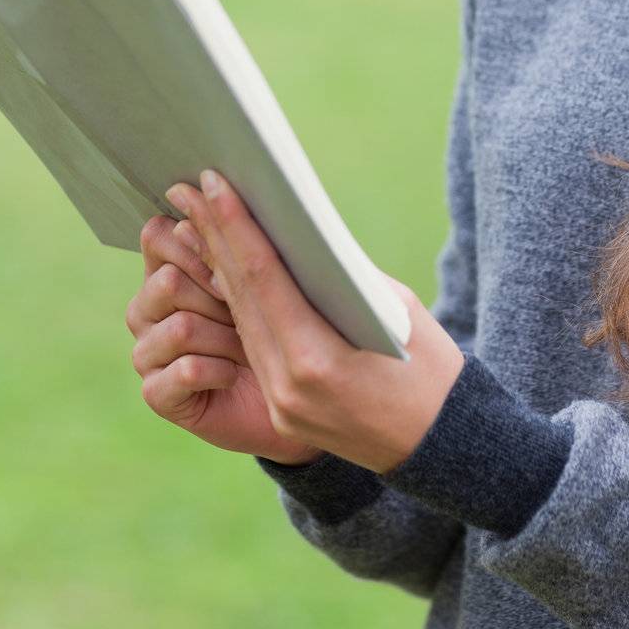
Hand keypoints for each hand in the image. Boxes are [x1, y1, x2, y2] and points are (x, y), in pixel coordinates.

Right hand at [125, 211, 325, 464]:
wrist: (293, 402)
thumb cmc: (286, 329)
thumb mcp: (268, 281)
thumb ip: (240, 244)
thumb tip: (217, 190)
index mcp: (170, 267)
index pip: (158, 235)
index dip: (196, 241)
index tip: (234, 259)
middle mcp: (150, 307)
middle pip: (167, 280)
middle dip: (217, 298)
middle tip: (247, 316)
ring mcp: (149, 352)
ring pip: (180, 327)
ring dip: (223, 339)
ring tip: (246, 350)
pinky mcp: (158, 394)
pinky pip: (184, 370)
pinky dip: (218, 371)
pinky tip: (233, 376)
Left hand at [165, 169, 466, 475]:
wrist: (441, 446)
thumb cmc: (429, 367)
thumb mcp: (395, 308)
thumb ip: (341, 275)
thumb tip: (298, 234)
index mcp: (318, 358)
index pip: (263, 277)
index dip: (234, 226)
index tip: (212, 182)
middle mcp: (288, 384)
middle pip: (240, 296)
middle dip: (213, 237)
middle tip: (188, 190)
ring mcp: (280, 402)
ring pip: (240, 321)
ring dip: (216, 267)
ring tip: (198, 220)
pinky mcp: (281, 411)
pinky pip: (254, 347)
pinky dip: (238, 305)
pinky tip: (223, 270)